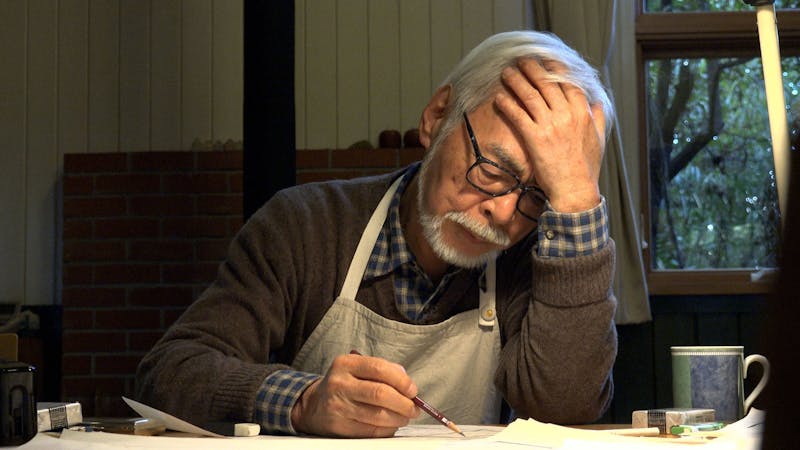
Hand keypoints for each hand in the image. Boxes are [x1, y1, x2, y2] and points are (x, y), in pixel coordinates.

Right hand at [290, 353, 419, 436]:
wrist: (315, 405)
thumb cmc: (345, 384)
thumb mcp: (357, 369)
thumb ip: (383, 370)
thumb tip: (408, 384)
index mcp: (345, 364)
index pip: (379, 368)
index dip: (401, 380)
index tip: (412, 390)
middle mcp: (339, 383)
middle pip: (380, 393)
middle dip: (403, 403)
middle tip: (413, 408)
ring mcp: (338, 406)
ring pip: (377, 415)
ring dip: (398, 418)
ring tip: (405, 416)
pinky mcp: (339, 427)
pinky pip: (371, 431)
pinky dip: (387, 429)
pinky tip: (392, 425)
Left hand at [495, 58, 605, 212]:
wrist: (575, 189)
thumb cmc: (587, 167)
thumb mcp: (599, 139)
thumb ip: (598, 118)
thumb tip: (596, 103)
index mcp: (583, 112)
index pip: (567, 82)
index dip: (554, 69)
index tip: (545, 61)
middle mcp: (567, 114)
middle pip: (546, 83)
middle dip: (532, 69)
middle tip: (521, 61)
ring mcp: (550, 125)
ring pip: (530, 95)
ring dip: (516, 81)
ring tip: (506, 72)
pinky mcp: (535, 138)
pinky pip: (518, 115)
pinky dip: (507, 104)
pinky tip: (499, 97)